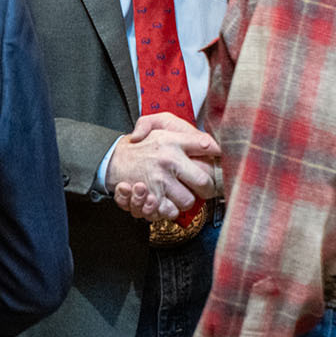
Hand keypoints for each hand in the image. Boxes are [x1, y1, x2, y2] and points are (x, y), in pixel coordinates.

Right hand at [105, 112, 219, 221]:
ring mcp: (160, 180)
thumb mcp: (161, 125)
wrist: (114, 159)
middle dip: (206, 189)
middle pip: (205, 183)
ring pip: (188, 201)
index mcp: (173, 141)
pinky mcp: (151, 197)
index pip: (208, 146)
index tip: (221, 161)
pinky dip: (169, 209)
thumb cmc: (143, 145)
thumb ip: (187, 132)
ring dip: (185, 200)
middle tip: (201, 188)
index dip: (219, 155)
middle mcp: (169, 160)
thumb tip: (213, 144)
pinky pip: (171, 211)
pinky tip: (165, 200)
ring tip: (177, 192)